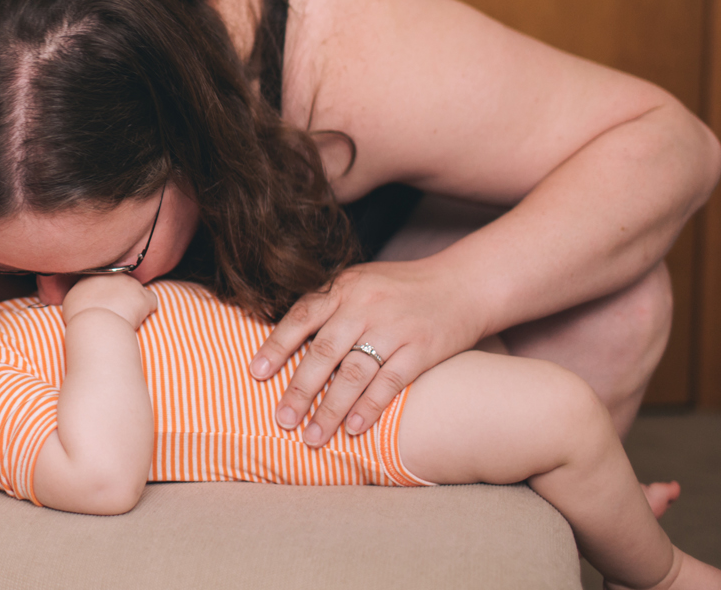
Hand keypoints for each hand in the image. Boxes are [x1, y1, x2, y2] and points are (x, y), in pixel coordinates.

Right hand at [62, 275, 157, 330]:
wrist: (97, 324)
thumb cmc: (81, 317)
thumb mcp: (70, 301)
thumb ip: (79, 294)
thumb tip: (82, 298)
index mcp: (95, 275)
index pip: (102, 277)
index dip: (103, 290)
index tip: (102, 302)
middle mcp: (113, 275)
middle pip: (119, 281)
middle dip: (118, 293)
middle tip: (113, 310)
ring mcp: (130, 284)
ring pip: (135, 290)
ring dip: (132, 301)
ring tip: (125, 316)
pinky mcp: (143, 297)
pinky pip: (151, 300)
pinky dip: (148, 308)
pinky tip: (141, 317)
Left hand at [250, 259, 485, 445]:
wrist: (463, 283)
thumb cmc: (402, 288)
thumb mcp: (362, 283)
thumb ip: (330, 307)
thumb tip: (289, 343)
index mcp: (344, 287)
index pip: (302, 317)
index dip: (276, 346)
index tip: (256, 373)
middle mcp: (365, 306)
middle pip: (323, 352)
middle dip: (299, 390)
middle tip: (282, 420)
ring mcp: (394, 328)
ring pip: (354, 374)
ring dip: (330, 410)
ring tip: (312, 437)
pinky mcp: (422, 349)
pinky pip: (390, 383)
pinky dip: (370, 408)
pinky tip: (353, 429)